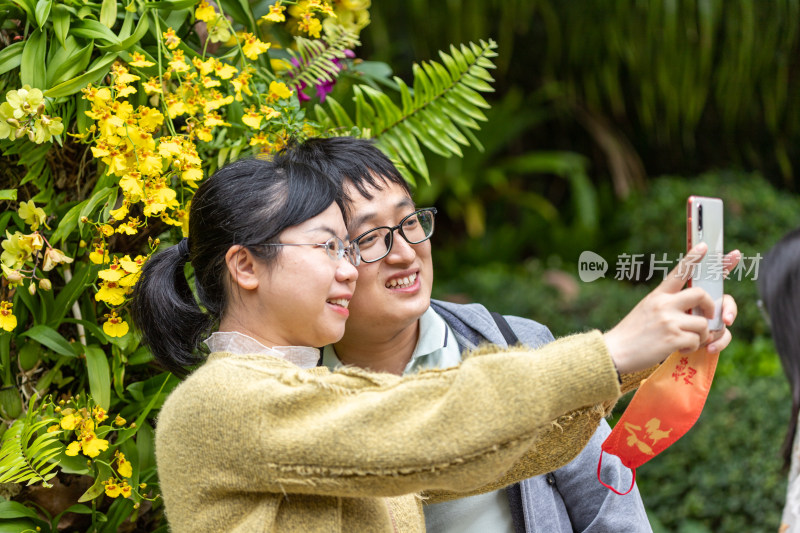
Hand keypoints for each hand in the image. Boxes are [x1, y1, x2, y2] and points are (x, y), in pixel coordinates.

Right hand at [603, 244, 740, 373]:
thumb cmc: (632, 334)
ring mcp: (668, 320)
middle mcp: (664, 304)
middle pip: (701, 294)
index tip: (704, 246)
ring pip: (703, 323)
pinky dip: (692, 348)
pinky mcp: (672, 338)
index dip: (693, 258)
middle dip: (711, 307)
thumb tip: (692, 309)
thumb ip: (667, 305)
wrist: (616, 352)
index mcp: (658, 295)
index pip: (679, 272)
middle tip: (709, 318)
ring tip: (688, 342)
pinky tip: (680, 350)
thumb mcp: (646, 310)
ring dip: (701, 336)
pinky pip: (696, 341)